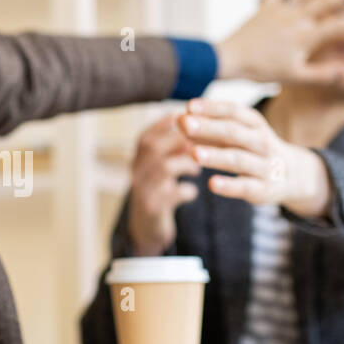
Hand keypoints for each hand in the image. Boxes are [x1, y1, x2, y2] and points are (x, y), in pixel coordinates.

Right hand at [125, 112, 201, 254]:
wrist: (147, 224)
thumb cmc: (161, 185)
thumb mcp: (164, 160)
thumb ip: (178, 141)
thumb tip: (204, 118)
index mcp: (140, 152)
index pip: (154, 130)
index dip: (178, 125)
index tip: (201, 126)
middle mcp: (136, 168)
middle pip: (154, 145)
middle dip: (185, 141)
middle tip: (208, 144)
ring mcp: (142, 188)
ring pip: (165, 167)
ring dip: (187, 164)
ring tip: (197, 169)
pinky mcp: (152, 208)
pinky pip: (172, 194)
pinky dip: (186, 191)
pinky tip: (192, 192)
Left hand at [179, 98, 331, 217]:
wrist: (295, 176)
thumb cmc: (255, 151)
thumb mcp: (239, 136)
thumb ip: (210, 130)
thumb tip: (180, 120)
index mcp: (256, 125)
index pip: (234, 112)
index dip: (212, 108)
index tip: (189, 106)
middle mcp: (262, 142)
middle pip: (234, 133)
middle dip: (209, 127)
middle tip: (184, 124)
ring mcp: (265, 166)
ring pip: (239, 159)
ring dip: (217, 155)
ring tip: (194, 153)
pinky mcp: (265, 189)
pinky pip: (246, 187)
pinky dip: (230, 185)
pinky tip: (212, 184)